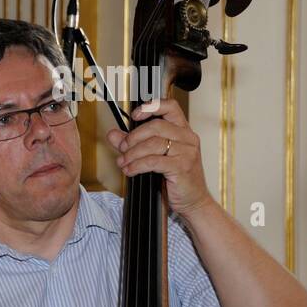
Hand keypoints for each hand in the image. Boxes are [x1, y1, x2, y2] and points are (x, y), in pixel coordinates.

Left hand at [107, 97, 213, 219]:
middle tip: (122, 148)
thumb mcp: (153, 156)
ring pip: (153, 144)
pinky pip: (153, 161)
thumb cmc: (175, 177)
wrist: (193, 200)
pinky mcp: (182, 167)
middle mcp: (187, 138)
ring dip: (132, 154)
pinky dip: (137, 165)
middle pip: (156, 126)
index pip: (170, 107)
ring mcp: (187, 152)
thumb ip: (132, 143)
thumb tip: (113, 134)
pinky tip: (129, 170)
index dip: (151, 107)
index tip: (135, 115)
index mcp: (182, 130)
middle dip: (133, 137)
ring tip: (123, 162)